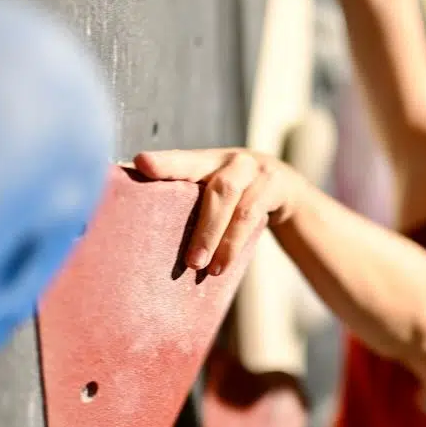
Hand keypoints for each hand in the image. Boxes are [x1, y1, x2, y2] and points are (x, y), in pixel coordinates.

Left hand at [133, 148, 302, 275]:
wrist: (285, 186)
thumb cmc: (234, 193)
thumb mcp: (214, 186)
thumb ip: (188, 197)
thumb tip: (143, 233)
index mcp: (209, 159)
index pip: (185, 159)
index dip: (165, 162)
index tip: (140, 163)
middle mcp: (233, 160)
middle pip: (220, 188)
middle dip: (204, 224)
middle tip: (188, 258)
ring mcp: (258, 172)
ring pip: (239, 208)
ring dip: (219, 240)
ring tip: (199, 268)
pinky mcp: (275, 188)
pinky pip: (253, 218)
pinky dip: (234, 244)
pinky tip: (222, 266)